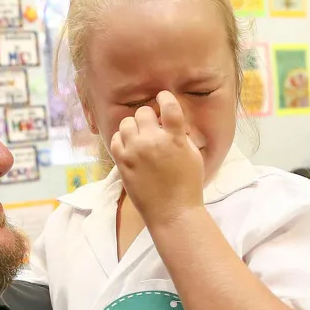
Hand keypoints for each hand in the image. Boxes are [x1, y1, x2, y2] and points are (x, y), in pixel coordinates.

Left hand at [110, 91, 203, 223]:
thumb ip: (182, 136)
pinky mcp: (122, 162)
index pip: (169, 106)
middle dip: (148, 117)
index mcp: (175, 138)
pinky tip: (130, 145)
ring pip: (126, 123)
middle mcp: (153, 141)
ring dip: (134, 126)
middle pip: (143, 112)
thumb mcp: (194, 156)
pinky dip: (122, 138)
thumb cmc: (188, 185)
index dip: (165, 97)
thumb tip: (172, 124)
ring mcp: (135, 151)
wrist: (172, 212)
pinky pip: (116, 139)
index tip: (162, 97)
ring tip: (140, 136)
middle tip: (152, 126)